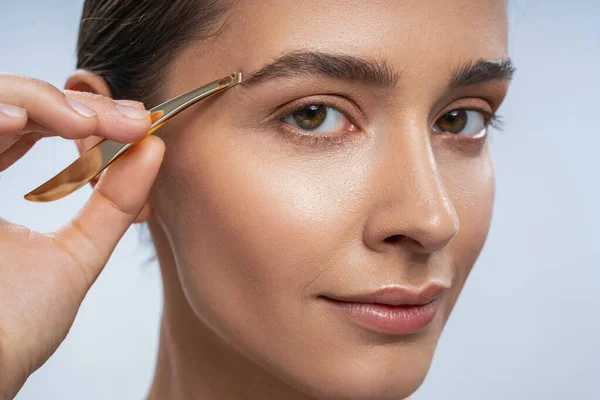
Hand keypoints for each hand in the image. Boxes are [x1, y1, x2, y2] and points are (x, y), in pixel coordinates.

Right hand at [0, 73, 164, 398]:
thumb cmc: (16, 324)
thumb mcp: (76, 253)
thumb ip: (113, 202)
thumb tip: (154, 148)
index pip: (36, 125)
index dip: (85, 115)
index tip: (139, 123)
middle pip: (16, 105)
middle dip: (75, 105)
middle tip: (128, 120)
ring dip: (37, 102)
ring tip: (86, 122)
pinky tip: (23, 122)